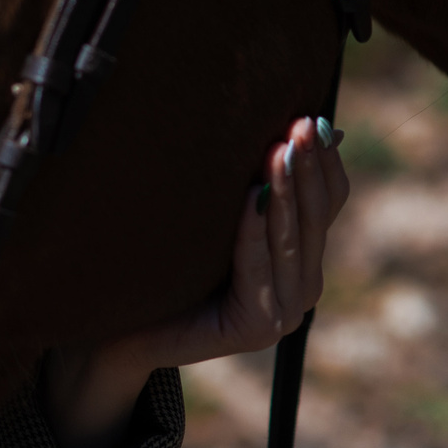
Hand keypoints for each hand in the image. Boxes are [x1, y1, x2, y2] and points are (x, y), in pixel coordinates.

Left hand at [43, 115, 350, 447]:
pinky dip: (253, 230)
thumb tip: (308, 124)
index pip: (328, 201)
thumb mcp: (215, 217)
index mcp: (300, 259)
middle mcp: (301, 287)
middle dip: (307, 167)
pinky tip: (250, 197)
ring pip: (290, 239)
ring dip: (285, 191)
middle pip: (315, 216)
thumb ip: (256, 183)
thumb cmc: (165, 265)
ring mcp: (285, 313)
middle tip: (300, 124)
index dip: (324, 161)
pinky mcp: (259, 328)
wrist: (120, 329)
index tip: (313, 118)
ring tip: (279, 150)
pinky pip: (256, 266)